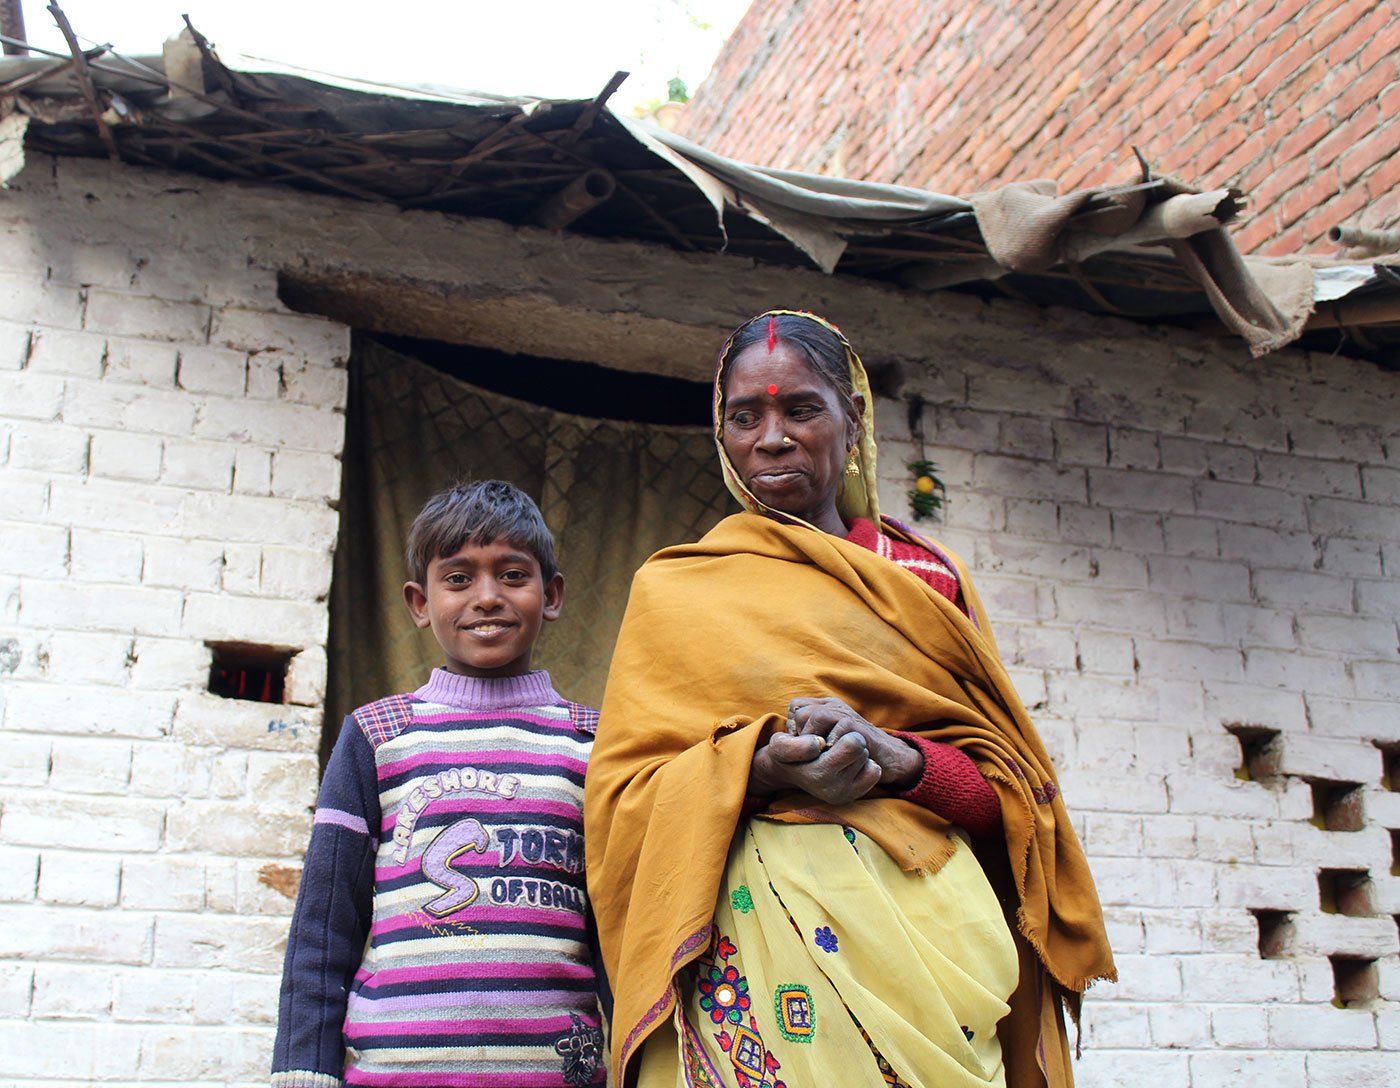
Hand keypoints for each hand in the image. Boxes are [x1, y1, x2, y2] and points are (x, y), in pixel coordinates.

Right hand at [749, 727, 882, 803]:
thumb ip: (794, 745)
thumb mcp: (779, 744)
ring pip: (867, 757)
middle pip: (862, 749)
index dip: (840, 734)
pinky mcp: (854, 795)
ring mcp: (846, 794)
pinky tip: (847, 765)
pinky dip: (865, 765)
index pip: (854, 744)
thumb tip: (818, 743)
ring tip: (836, 755)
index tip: (824, 739)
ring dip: (855, 752)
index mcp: (820, 775)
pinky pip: (874, 771)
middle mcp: (835, 789)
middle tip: (833, 746)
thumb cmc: (786, 755)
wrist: (790, 773)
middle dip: (849, 741)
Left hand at [786, 697, 922, 790]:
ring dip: (813, 738)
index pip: (796, 706)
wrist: (888, 757)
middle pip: (802, 710)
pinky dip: (832, 744)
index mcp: (826, 707)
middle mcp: (835, 707)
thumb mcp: (829, 740)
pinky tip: (833, 755)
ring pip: (818, 716)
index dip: (793, 726)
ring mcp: (848, 715)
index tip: (799, 745)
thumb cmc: (853, 751)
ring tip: (819, 753)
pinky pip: (840, 728)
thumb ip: (812, 734)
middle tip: (808, 751)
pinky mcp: (859, 728)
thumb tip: (788, 739)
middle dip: (800, 733)